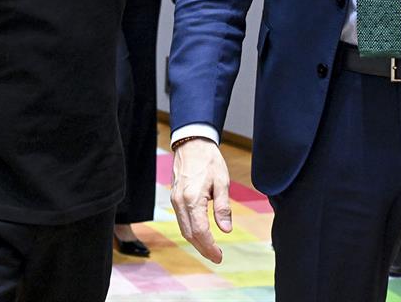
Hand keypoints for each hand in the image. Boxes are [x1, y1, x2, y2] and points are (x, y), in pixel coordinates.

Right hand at [170, 137, 232, 262]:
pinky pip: (181, 219)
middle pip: (189, 233)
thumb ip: (223, 207)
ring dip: (196, 241)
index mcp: (192, 198)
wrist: (192, 143)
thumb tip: (225, 230)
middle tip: (216, 256)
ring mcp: (175, 199)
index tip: (219, 256)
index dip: (209, 246)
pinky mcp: (175, 197)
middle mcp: (180, 201)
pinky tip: (200, 234)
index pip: (200, 231)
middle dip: (202, 248)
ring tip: (210, 249)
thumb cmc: (208, 160)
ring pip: (183, 228)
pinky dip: (190, 230)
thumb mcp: (222, 182)